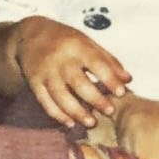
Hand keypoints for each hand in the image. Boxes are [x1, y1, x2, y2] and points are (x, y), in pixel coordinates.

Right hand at [12, 16, 130, 127]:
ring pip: (61, 96)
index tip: (121, 93)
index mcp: (77, 46)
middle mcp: (61, 60)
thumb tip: (128, 80)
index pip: (96, 64)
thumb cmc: (65, 40)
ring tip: (91, 122)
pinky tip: (71, 123)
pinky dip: (58, 115)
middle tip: (109, 111)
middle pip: (79, 83)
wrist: (30, 35)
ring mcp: (46, 73)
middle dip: (95, 99)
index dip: (110, 79)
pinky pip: (46, 102)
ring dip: (77, 112)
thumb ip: (108, 61)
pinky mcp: (34, 83)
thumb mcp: (87, 42)